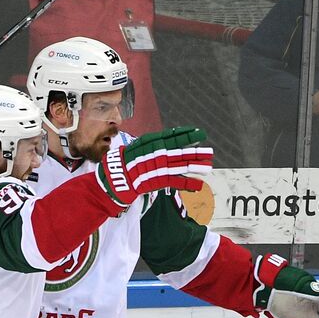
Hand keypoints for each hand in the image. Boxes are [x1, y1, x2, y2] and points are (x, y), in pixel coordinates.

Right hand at [98, 125, 212, 210]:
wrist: (109, 181)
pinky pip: (173, 182)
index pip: (169, 136)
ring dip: (195, 165)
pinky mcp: (153, 181)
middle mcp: (152, 153)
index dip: (184, 134)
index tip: (198, 132)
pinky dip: (186, 184)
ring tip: (209, 166)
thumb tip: (161, 144)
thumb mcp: (133, 150)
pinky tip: (199, 185)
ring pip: (178, 165)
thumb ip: (148, 147)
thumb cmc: (119, 166)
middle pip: (177, 150)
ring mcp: (153, 167)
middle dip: (194, 150)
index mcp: (147, 143)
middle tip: (210, 150)